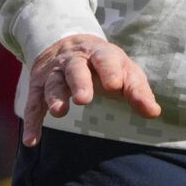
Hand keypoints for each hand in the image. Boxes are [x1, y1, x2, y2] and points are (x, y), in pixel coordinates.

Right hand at [22, 34, 159, 146]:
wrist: (67, 44)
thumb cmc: (104, 65)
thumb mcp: (124, 70)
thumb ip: (137, 91)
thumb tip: (154, 113)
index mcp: (99, 54)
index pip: (105, 59)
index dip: (110, 71)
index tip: (115, 85)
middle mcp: (74, 61)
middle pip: (75, 69)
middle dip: (79, 82)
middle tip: (84, 99)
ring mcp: (54, 73)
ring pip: (52, 83)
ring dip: (55, 97)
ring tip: (59, 112)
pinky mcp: (38, 88)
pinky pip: (33, 104)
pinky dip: (32, 122)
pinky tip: (32, 141)